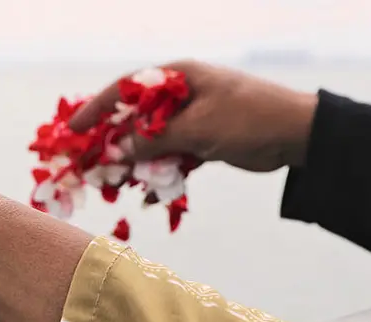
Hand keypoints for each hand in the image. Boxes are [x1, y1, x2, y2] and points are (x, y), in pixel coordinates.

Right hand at [69, 60, 317, 171]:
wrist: (297, 136)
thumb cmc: (248, 118)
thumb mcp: (196, 127)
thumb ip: (154, 140)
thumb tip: (119, 151)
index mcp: (177, 78)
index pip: (125, 89)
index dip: (96, 109)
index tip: (73, 130)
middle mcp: (179, 95)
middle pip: (134, 119)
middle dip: (112, 144)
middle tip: (90, 165)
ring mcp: (190, 119)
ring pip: (151, 142)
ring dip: (135, 164)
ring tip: (116, 184)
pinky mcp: (201, 141)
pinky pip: (170, 158)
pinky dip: (160, 175)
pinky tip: (150, 196)